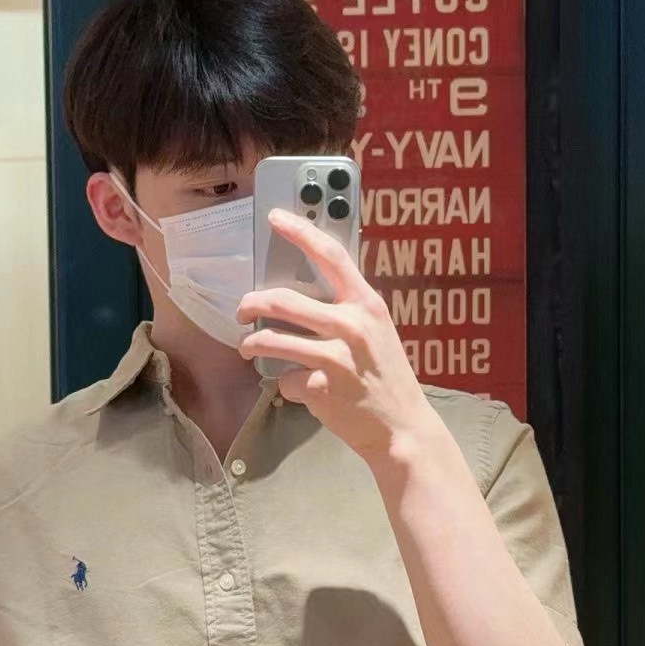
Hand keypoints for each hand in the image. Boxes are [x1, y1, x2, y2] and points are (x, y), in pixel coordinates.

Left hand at [237, 207, 439, 464]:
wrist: (402, 428)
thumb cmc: (386, 376)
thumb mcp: (378, 331)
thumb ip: (348, 309)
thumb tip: (306, 293)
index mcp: (367, 304)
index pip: (331, 256)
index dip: (300, 232)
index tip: (276, 217)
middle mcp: (351, 325)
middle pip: (283, 301)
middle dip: (252, 303)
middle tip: (242, 309)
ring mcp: (334, 357)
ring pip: (271, 340)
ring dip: (251, 344)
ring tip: (248, 349)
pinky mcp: (319, 387)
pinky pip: (284, 379)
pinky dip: (286, 385)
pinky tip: (300, 390)